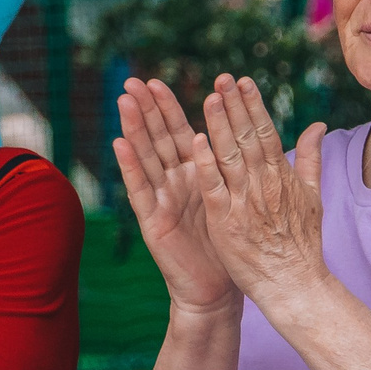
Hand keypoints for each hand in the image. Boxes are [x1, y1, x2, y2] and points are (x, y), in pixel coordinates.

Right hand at [112, 77, 235, 315]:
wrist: (218, 289)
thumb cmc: (229, 245)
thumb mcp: (235, 197)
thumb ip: (238, 164)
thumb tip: (251, 130)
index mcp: (195, 174)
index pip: (178, 133)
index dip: (167, 108)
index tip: (157, 80)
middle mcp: (174, 183)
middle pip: (157, 140)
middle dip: (145, 110)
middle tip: (131, 82)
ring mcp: (161, 201)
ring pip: (145, 159)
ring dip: (134, 129)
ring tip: (123, 102)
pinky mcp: (153, 222)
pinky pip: (140, 190)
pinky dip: (130, 167)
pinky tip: (120, 144)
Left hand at [189, 74, 329, 306]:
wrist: (294, 284)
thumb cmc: (302, 243)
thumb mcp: (312, 196)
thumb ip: (310, 158)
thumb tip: (317, 126)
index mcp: (281, 176)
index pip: (266, 132)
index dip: (253, 105)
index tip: (242, 81)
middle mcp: (264, 184)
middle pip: (247, 137)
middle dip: (234, 105)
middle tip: (222, 78)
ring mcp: (244, 202)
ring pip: (230, 156)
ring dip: (219, 125)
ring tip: (209, 97)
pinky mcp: (226, 222)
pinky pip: (214, 188)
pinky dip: (206, 164)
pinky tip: (197, 141)